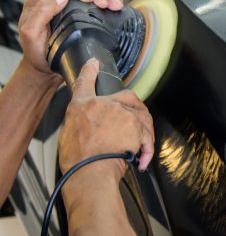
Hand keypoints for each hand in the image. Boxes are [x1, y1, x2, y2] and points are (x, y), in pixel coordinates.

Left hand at [18, 0, 123, 79]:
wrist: (45, 69)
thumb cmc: (37, 53)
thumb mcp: (31, 33)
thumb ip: (41, 13)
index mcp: (38, 2)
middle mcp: (52, 2)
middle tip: (105, 2)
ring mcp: (66, 8)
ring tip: (113, 4)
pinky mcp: (77, 15)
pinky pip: (92, 4)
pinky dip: (105, 3)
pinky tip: (114, 6)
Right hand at [59, 59, 154, 176]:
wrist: (89, 171)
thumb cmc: (78, 161)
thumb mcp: (69, 136)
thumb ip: (82, 124)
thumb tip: (91, 127)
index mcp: (81, 106)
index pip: (85, 82)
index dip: (90, 70)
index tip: (94, 63)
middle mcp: (103, 105)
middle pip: (127, 97)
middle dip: (134, 109)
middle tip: (135, 126)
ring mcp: (121, 114)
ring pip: (142, 116)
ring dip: (143, 133)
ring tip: (138, 149)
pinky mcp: (136, 126)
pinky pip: (147, 135)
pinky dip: (146, 150)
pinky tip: (141, 159)